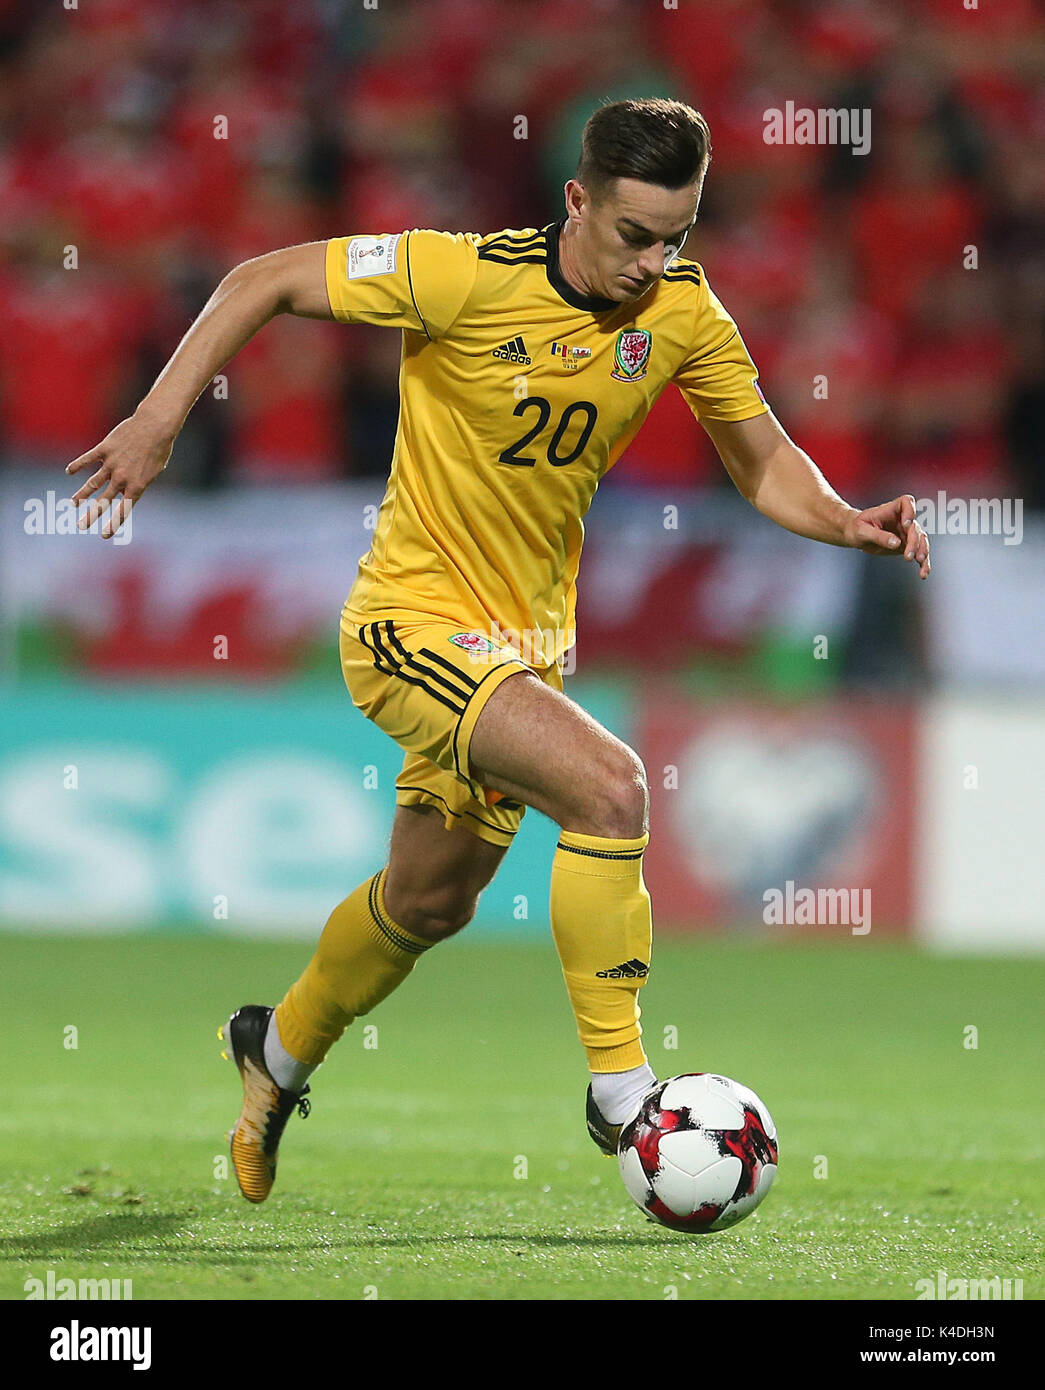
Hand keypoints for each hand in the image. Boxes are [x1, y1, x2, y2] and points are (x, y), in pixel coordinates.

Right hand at [65, 413, 174, 539]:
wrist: (155, 426)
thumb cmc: (159, 448)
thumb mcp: (154, 470)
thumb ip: (140, 481)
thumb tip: (128, 488)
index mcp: (137, 486)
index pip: (123, 511)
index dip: (113, 524)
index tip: (104, 535)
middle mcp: (122, 478)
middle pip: (103, 501)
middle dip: (91, 516)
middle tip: (81, 526)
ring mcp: (112, 464)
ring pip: (92, 483)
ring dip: (81, 495)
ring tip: (73, 504)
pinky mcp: (104, 449)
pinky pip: (87, 459)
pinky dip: (77, 465)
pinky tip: (69, 471)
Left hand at [843, 494, 930, 578]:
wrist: (856, 535)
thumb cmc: (857, 527)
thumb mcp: (862, 531)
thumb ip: (879, 536)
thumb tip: (896, 543)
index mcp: (892, 509)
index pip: (907, 502)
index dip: (910, 511)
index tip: (906, 523)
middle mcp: (903, 519)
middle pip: (915, 528)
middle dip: (914, 542)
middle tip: (909, 556)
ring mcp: (907, 533)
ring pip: (921, 541)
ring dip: (922, 552)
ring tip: (920, 562)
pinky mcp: (907, 545)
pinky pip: (918, 553)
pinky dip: (922, 563)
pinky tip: (923, 573)